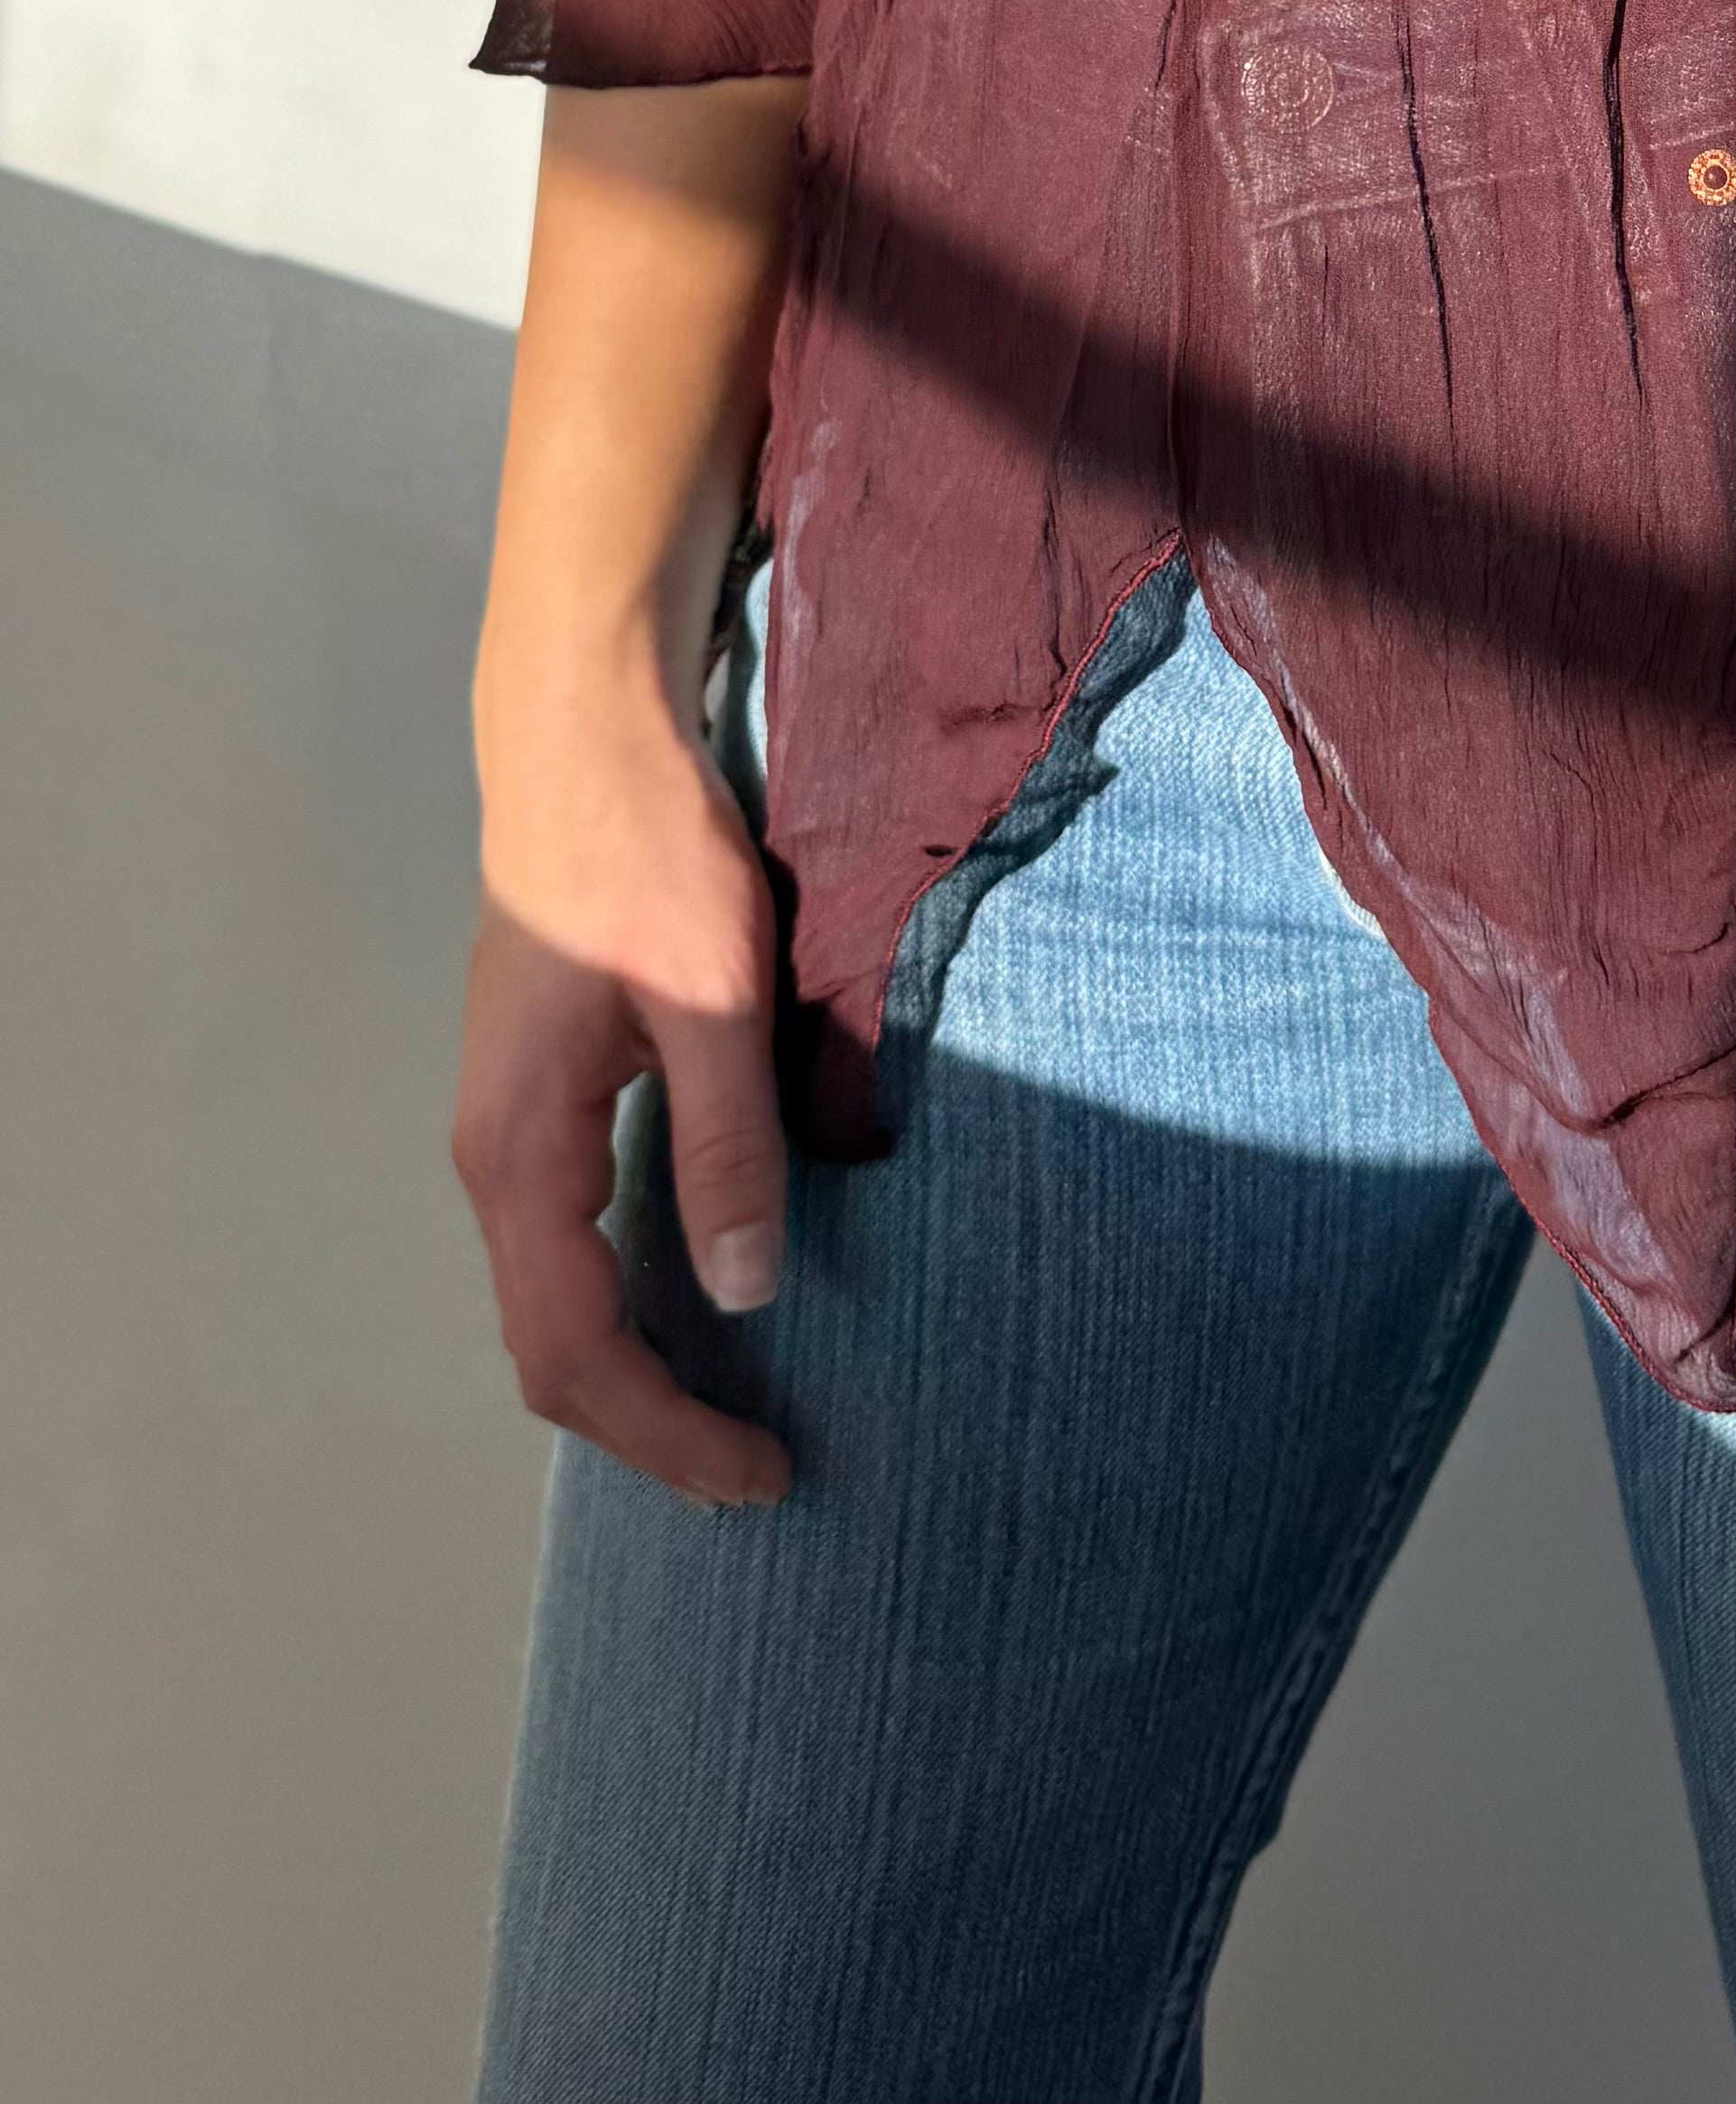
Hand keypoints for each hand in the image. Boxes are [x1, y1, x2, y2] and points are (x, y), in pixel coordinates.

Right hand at [452, 666, 792, 1507]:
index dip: (665, 1431)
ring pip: (552, 1298)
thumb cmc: (646, 855)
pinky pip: (567, 1241)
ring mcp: (507, 1128)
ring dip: (631, 1369)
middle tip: (757, 1467)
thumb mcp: (714, 1000)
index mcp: (523, 1155)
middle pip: (548, 1349)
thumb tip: (744, 1293)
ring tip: (733, 1407)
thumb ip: (726, 1146)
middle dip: (646, 1424)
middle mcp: (493, 1160)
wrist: (582, 745)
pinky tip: (697, 1295)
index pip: (575, 1351)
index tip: (761, 1473)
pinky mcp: (539, 1096)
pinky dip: (623, 1299)